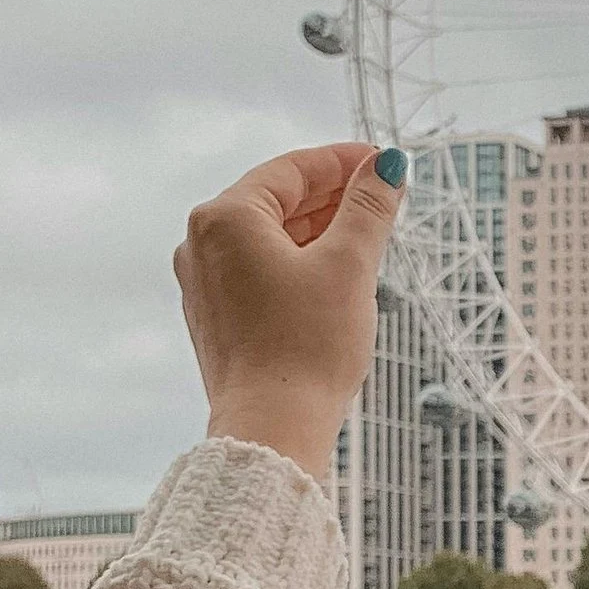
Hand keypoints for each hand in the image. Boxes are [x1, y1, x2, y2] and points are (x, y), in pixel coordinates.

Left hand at [174, 141, 405, 476]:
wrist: (273, 428)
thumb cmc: (308, 347)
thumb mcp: (349, 266)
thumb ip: (369, 208)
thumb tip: (387, 166)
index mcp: (226, 218)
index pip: (291, 170)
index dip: (342, 162)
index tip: (381, 161)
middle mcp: (202, 243)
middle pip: (276, 202)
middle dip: (332, 197)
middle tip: (381, 195)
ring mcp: (204, 283)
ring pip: (268, 239)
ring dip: (317, 232)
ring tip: (366, 235)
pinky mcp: (216, 318)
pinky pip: (258, 272)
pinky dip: (296, 263)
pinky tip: (331, 276)